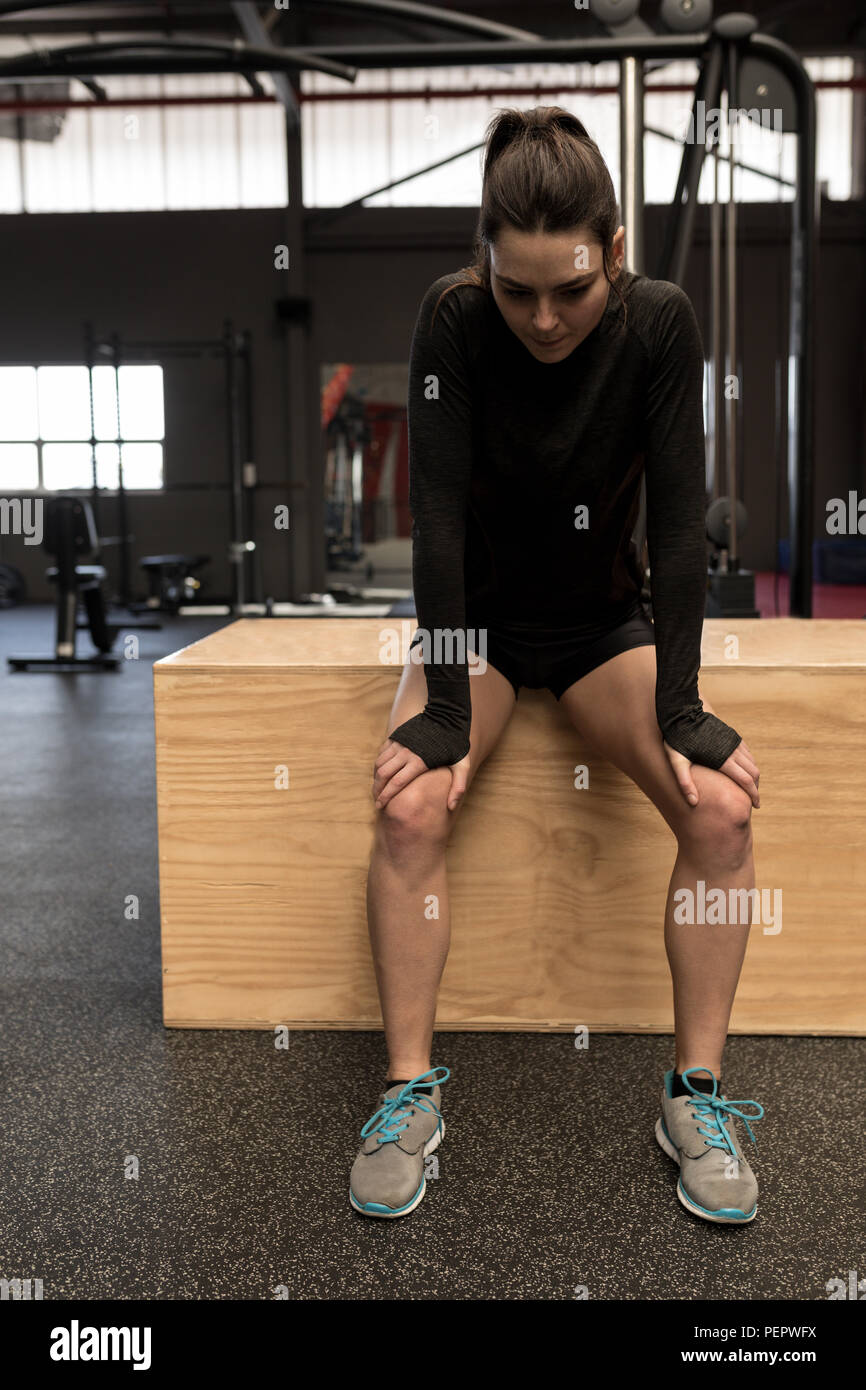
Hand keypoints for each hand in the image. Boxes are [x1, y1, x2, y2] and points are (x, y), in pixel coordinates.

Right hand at [372, 737, 470, 812]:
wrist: (446, 715)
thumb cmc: (455, 743)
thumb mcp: (462, 765)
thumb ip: (458, 787)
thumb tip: (451, 807)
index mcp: (419, 762)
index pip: (396, 783)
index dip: (386, 796)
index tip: (381, 806)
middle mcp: (406, 752)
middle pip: (383, 775)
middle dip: (377, 790)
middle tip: (377, 801)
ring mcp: (399, 743)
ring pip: (379, 764)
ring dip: (375, 778)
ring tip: (377, 789)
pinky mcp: (396, 736)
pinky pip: (381, 753)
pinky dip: (378, 765)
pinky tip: (380, 773)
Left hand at [663, 692, 759, 808]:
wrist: (682, 712)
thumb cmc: (677, 739)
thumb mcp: (677, 762)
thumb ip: (685, 782)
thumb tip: (693, 803)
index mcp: (722, 759)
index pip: (745, 780)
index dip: (753, 794)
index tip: (756, 805)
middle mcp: (732, 750)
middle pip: (753, 772)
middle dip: (755, 788)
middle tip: (753, 801)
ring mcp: (733, 741)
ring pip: (752, 762)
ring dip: (753, 776)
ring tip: (748, 788)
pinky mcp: (732, 735)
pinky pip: (747, 752)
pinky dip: (750, 764)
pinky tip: (743, 771)